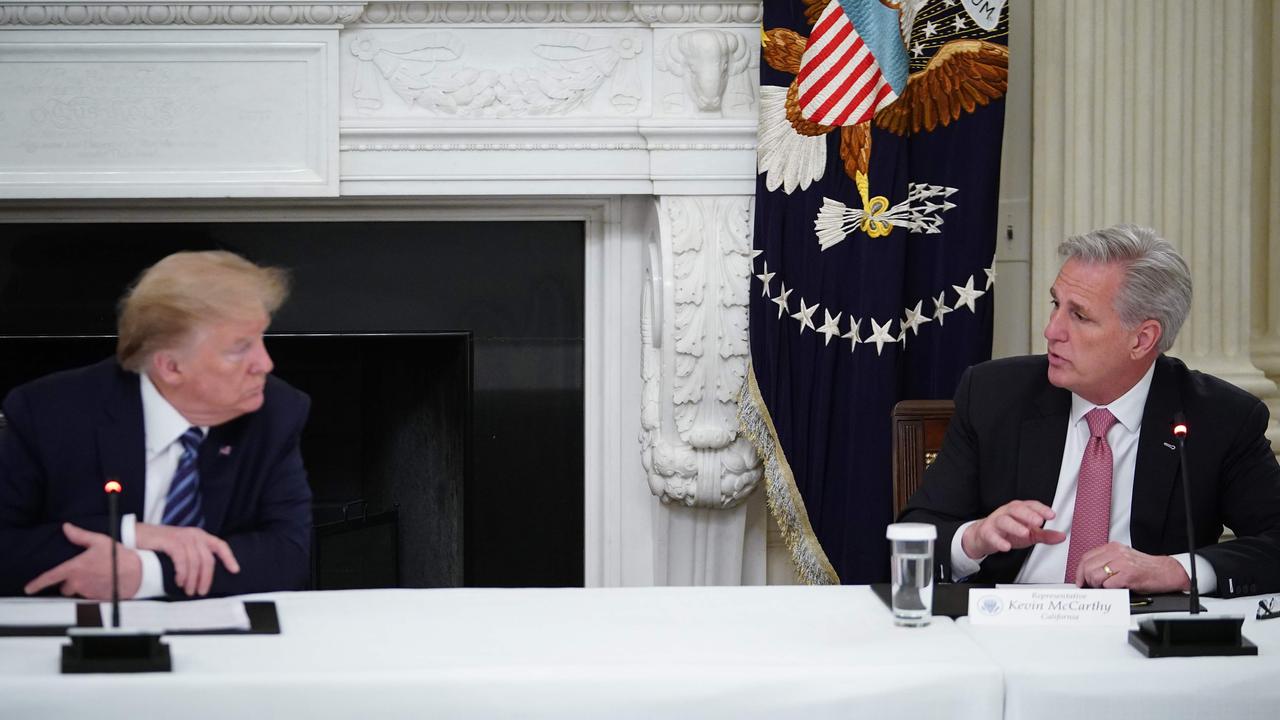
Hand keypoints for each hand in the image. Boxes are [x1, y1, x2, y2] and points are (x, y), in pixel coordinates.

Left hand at [24, 523, 141, 599]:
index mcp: (75, 568)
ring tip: (95, 576)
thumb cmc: (119, 556)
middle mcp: (78, 582)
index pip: (50, 578)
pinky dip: (92, 590)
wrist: (138, 573)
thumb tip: (67, 528)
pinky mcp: (96, 598)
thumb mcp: (100, 541)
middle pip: (64, 587)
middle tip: (82, 573)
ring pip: (77, 592)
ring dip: (81, 586)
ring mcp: (87, 592)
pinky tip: (102, 582)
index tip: (29, 588)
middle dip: (70, 582)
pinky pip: (88, 596)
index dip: (37, 584)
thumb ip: (80, 536)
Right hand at [135, 523, 239, 596]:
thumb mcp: (181, 547)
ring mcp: (183, 537)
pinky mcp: (172, 541)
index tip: (235, 570)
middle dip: (206, 578)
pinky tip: (179, 581)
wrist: (137, 535)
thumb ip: (193, 555)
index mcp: (200, 536)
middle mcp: (194, 535)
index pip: (220, 546)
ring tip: (188, 590)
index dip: (229, 558)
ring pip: (196, 562)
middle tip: (200, 592)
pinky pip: (182, 560)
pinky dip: (182, 573)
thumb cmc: (159, 545)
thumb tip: (202, 576)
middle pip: (208, 560)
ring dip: (193, 579)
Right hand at [961, 500, 1067, 559]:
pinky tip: (1006, 547)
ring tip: (1025, 533)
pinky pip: (991, 535)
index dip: (1041, 509)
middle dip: (1028, 514)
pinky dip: (998, 541)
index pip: (1030, 505)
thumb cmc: (1009, 532)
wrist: (984, 536)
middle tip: (1039, 522)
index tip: (1051, 515)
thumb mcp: (1030, 534)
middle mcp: (1007, 513)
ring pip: (1004, 520)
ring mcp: (995, 522)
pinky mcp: (986, 533)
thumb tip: (1062, 536)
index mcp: (1019, 510)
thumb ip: (1045, 535)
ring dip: (1015, 526)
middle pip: (1016, 509)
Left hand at [1075, 541, 1190, 592]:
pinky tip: (1117, 588)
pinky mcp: (1128, 575)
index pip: (1086, 558)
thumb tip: (1088, 573)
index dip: (1079, 571)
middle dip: (1087, 580)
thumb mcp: (1123, 558)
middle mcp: (1115, 553)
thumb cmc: (1146, 568)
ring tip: (1107, 588)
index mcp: (1112, 548)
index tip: (1080, 581)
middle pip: (1087, 567)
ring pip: (1094, 576)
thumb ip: (1107, 562)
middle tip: (1092, 587)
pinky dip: (1110, 590)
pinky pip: (1108, 585)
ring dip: (1098, 586)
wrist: (1167, 571)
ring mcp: (1121, 563)